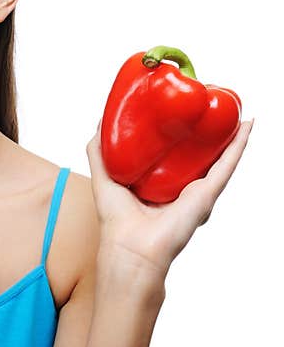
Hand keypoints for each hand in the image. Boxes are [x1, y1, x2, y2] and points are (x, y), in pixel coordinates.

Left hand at [85, 118, 253, 276]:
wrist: (131, 247)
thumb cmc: (116, 219)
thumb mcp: (104, 175)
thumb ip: (100, 150)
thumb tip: (102, 119)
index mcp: (159, 181)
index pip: (173, 151)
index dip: (177, 128)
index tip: (179, 103)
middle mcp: (181, 185)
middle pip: (198, 151)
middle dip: (204, 127)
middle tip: (207, 99)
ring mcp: (196, 189)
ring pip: (218, 155)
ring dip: (228, 132)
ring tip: (232, 106)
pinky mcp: (207, 194)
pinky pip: (227, 166)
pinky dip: (238, 146)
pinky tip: (246, 126)